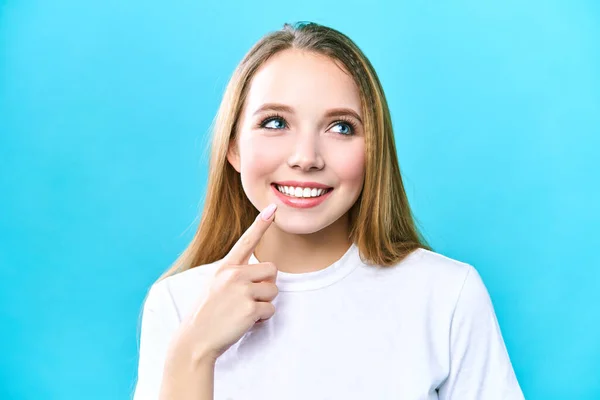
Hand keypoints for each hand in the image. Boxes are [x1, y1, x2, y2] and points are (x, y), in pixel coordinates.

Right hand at [168, 203, 278, 364]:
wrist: (195, 339)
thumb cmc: (206, 314)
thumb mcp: (214, 285)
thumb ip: (234, 275)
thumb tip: (262, 275)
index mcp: (225, 267)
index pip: (246, 241)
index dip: (261, 224)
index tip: (272, 208)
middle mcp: (234, 274)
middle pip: (272, 270)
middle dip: (267, 285)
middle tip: (249, 299)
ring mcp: (242, 291)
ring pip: (273, 291)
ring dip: (264, 304)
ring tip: (243, 311)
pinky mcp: (250, 308)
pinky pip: (270, 310)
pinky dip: (262, 319)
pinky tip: (244, 322)